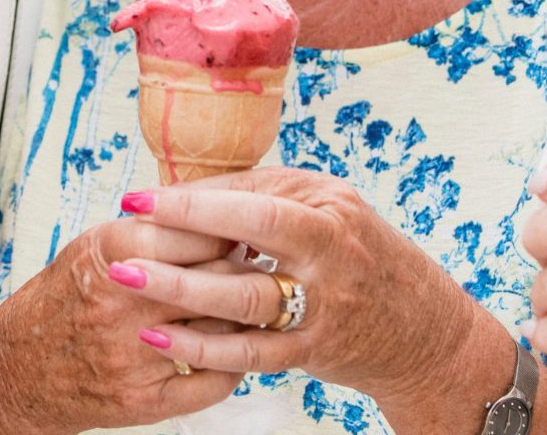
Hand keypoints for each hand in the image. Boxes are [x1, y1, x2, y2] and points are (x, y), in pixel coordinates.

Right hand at [0, 216, 241, 433]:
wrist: (16, 369)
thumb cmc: (65, 298)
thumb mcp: (96, 247)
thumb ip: (153, 230)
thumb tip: (223, 216)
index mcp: (112, 253)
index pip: (201, 234)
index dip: (230, 230)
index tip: (243, 229)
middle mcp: (121, 303)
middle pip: (217, 281)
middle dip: (243, 271)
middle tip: (257, 266)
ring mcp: (132, 356)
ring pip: (222, 332)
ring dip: (243, 319)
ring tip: (250, 305)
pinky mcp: (142, 401)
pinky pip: (213, 383)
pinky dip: (232, 366)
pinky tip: (233, 350)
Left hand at [107, 169, 492, 417]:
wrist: (422, 331)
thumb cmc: (359, 258)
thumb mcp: (328, 212)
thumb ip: (266, 200)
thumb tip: (186, 193)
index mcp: (329, 207)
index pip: (254, 195)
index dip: (193, 198)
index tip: (139, 197)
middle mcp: (331, 251)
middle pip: (252, 236)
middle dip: (183, 233)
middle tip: (125, 234)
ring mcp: (325, 305)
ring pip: (247, 299)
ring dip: (183, 290)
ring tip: (130, 282)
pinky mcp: (314, 351)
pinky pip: (252, 353)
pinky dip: (206, 346)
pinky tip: (164, 336)